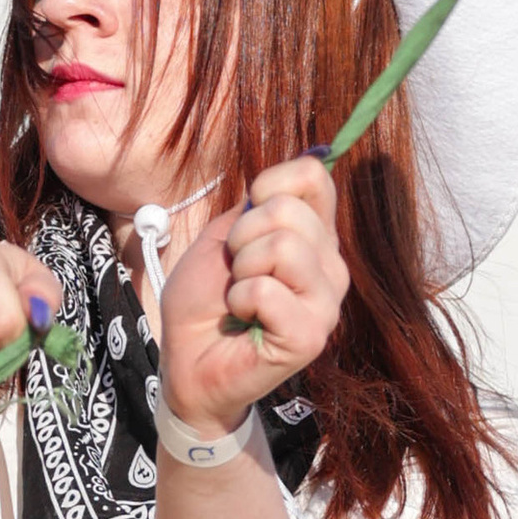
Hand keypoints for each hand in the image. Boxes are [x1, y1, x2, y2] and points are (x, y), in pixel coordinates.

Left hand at [157, 157, 346, 435]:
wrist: (187, 360)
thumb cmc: (205, 302)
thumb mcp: (222, 238)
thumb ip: (259, 206)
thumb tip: (310, 158)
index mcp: (313, 236)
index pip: (315, 176)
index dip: (271, 183)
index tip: (245, 217)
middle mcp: (330, 266)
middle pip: (290, 209)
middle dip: (242, 235)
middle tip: (235, 271)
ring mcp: (326, 302)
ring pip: (283, 246)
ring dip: (242, 269)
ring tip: (239, 296)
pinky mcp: (311, 336)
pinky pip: (267, 291)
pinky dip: (240, 300)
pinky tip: (243, 319)